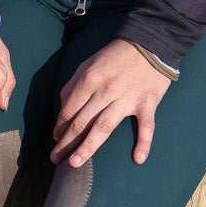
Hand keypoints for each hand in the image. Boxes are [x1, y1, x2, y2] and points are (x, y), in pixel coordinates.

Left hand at [51, 41, 171, 166]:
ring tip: (75, 163)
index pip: (69, 110)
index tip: (55, 139)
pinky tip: (138, 159)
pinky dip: (144, 143)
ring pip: (104, 127)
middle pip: (82, 122)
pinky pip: (146, 126)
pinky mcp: (147, 103)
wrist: (149, 43)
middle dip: (66, 142)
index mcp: (89, 80)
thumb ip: (73, 86)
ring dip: (88, 147)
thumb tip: (63, 108)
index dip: (60, 127)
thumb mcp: (87, 64)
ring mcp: (127, 99)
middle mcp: (105, 91)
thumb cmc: (114, 56)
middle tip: (56, 159)